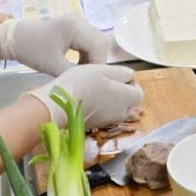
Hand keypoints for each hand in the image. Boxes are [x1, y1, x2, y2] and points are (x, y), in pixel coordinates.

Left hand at [0, 16, 110, 76]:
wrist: (15, 38)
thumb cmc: (32, 50)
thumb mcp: (53, 66)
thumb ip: (75, 73)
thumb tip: (90, 81)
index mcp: (75, 27)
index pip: (98, 47)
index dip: (99, 64)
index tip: (95, 80)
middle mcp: (80, 20)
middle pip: (100, 42)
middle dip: (97, 61)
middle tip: (92, 78)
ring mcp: (78, 21)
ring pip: (95, 41)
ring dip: (93, 57)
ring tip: (85, 72)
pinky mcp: (74, 26)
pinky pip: (88, 40)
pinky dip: (87, 53)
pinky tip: (80, 64)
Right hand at [27, 65, 142, 127]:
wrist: (57, 106)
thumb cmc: (80, 84)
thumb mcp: (102, 70)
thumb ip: (121, 73)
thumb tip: (131, 76)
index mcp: (125, 98)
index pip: (139, 93)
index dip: (130, 83)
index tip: (117, 77)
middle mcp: (120, 113)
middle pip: (129, 102)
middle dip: (121, 92)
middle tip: (105, 82)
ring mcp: (108, 121)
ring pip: (116, 109)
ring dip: (110, 100)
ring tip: (95, 89)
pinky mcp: (96, 125)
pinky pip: (105, 115)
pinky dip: (100, 107)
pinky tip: (88, 99)